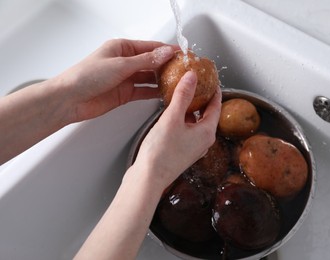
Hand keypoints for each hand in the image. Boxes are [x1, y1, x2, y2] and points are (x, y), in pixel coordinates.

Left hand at [52, 39, 176, 122]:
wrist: (70, 100)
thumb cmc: (86, 76)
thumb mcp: (120, 65)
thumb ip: (145, 61)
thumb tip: (165, 53)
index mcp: (122, 48)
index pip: (150, 47)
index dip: (167, 50)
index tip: (182, 54)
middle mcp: (125, 62)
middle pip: (152, 62)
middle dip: (167, 66)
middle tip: (184, 70)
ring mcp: (125, 78)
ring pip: (149, 78)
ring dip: (162, 80)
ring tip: (178, 82)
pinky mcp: (125, 94)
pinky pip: (144, 91)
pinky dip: (154, 93)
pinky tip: (165, 93)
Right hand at [132, 71, 221, 188]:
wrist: (148, 178)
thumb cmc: (161, 152)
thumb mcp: (172, 118)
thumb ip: (183, 95)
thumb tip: (192, 77)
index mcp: (207, 133)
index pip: (216, 107)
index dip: (215, 92)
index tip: (212, 81)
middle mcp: (204, 142)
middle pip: (208, 115)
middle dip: (203, 100)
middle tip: (199, 85)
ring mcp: (193, 148)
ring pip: (197, 124)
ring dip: (193, 110)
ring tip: (185, 96)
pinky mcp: (183, 152)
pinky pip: (188, 131)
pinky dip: (184, 120)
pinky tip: (174, 115)